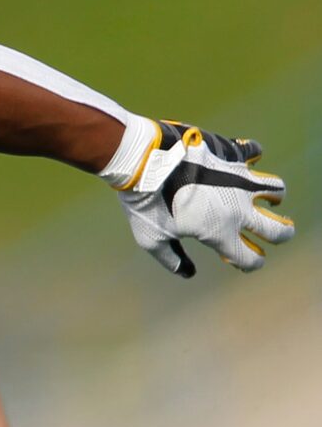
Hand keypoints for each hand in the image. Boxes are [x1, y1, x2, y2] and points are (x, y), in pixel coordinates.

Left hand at [112, 121, 291, 276]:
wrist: (144, 162)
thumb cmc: (145, 204)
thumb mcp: (152, 240)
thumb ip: (172, 260)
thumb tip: (187, 273)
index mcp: (220, 232)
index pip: (251, 259)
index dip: (251, 264)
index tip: (246, 261)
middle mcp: (237, 208)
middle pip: (278, 230)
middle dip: (281, 235)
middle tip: (275, 234)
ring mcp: (239, 180)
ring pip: (276, 190)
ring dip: (274, 197)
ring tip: (265, 198)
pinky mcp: (233, 154)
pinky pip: (254, 152)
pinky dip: (253, 157)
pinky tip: (243, 162)